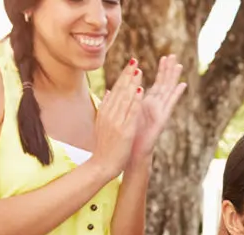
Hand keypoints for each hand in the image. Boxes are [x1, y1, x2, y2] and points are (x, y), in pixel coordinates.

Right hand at [91, 58, 143, 177]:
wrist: (102, 164)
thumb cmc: (105, 145)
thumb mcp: (102, 123)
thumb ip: (106, 106)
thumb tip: (107, 91)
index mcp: (105, 111)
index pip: (115, 90)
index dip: (123, 77)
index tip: (130, 65)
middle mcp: (109, 114)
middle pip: (119, 91)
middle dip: (127, 75)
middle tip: (135, 61)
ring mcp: (116, 122)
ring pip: (125, 98)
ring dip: (132, 83)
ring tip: (139, 71)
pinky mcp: (124, 130)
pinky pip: (130, 112)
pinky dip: (135, 100)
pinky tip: (140, 90)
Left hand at [130, 55, 186, 159]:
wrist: (129, 154)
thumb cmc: (125, 137)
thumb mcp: (121, 114)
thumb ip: (122, 101)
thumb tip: (115, 89)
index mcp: (145, 104)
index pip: (154, 83)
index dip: (159, 71)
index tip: (164, 57)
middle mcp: (154, 107)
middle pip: (162, 84)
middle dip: (167, 70)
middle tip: (173, 55)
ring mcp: (159, 113)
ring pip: (167, 91)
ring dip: (173, 78)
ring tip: (179, 65)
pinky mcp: (161, 120)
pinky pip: (169, 104)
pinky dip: (175, 94)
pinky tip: (182, 85)